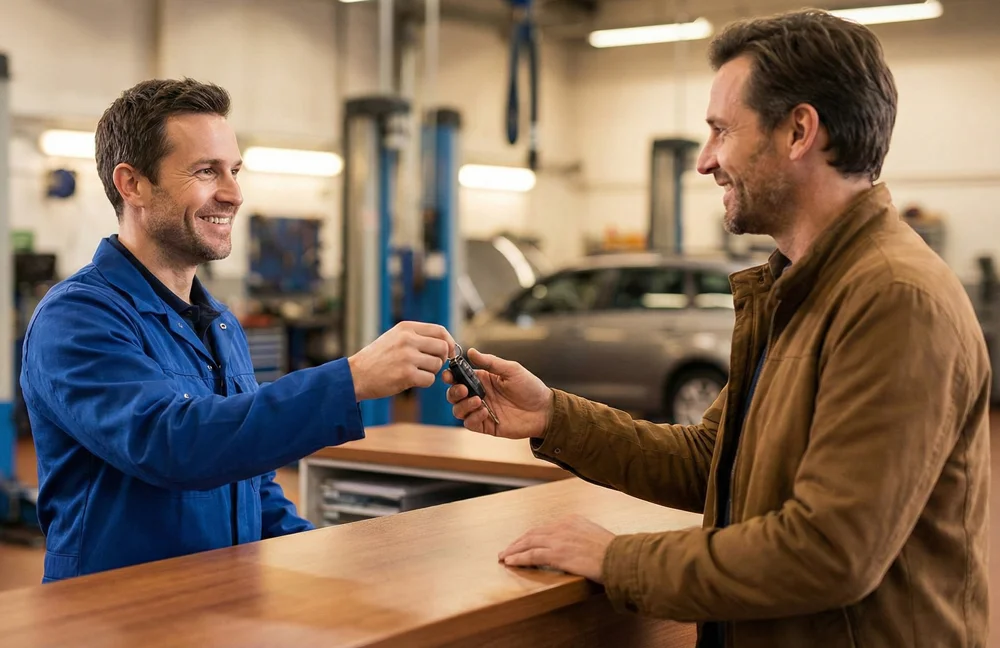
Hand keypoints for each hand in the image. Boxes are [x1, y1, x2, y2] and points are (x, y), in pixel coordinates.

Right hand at [348, 321, 454, 400]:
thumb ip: (417, 337)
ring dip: (430, 372)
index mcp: (406, 328)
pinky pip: (429, 379)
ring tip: (415, 372)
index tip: (450, 352)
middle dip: (441, 359)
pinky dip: (424, 382)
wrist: (355, 375)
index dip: (449, 342)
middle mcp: (407, 340)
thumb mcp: (394, 338)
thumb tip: (446, 343)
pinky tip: (410, 381)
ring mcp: (407, 357)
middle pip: (443, 348)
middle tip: (430, 365)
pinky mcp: (406, 375)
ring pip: (437, 365)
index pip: (440, 330)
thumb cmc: (377, 358)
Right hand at [444, 348, 552, 438]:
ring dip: (463, 405)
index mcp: (482, 380)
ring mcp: (481, 411)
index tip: (448, 376)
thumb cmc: (530, 387)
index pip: (459, 377)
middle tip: (464, 390)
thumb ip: (490, 362)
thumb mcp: (511, 370)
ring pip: (458, 410)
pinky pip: (470, 423)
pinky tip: (484, 412)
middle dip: (454, 392)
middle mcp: (479, 395)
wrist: (544, 410)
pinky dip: (473, 418)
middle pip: (454, 395)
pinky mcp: (486, 426)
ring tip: (478, 401)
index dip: (451, 376)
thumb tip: (471, 351)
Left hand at [498, 515, 615, 582]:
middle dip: (518, 542)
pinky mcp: (557, 553)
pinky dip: (519, 558)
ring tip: (503, 556)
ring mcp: (559, 539)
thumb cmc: (614, 552)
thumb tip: (578, 548)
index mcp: (573, 520)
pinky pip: (532, 555)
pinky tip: (510, 562)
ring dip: (513, 550)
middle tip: (507, 549)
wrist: (620, 558)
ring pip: (528, 542)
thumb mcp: (597, 537)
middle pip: (533, 533)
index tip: (523, 542)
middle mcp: (563, 526)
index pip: (546, 528)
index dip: (531, 536)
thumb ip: (583, 538)